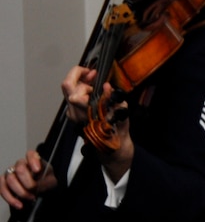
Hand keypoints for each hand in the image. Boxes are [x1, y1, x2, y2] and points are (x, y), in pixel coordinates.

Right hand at [0, 149, 57, 208]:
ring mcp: (11, 173)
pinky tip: (19, 204)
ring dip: (20, 191)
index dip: (32, 160)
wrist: (40, 191)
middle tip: (34, 190)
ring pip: (10, 179)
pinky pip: (2, 189)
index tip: (37, 170)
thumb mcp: (51, 182)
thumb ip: (45, 182)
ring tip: (30, 197)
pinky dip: (10, 198)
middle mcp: (21, 165)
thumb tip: (35, 186)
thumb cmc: (45, 182)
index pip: (31, 154)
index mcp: (34, 160)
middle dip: (28, 182)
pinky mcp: (3, 183)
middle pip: (20, 169)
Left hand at [62, 64, 133, 181]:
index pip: (72, 88)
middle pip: (67, 86)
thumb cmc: (116, 132)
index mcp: (84, 111)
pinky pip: (73, 97)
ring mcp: (72, 114)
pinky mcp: (74, 115)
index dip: (80, 75)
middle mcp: (74, 112)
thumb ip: (114, 99)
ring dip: (82, 84)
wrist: (110, 148)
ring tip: (95, 82)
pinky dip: (82, 91)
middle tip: (93, 74)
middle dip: (80, 76)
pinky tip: (94, 92)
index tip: (93, 72)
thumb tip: (107, 86)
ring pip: (70, 91)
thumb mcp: (120, 114)